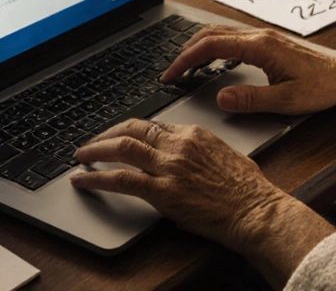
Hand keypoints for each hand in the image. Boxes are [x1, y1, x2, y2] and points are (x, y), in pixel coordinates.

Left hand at [70, 118, 289, 252]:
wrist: (255, 210)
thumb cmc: (248, 189)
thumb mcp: (227, 155)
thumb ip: (202, 151)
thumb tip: (190, 158)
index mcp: (195, 134)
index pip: (153, 125)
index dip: (130, 130)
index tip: (119, 137)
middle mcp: (179, 145)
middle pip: (132, 128)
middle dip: (106, 133)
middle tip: (92, 143)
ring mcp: (169, 166)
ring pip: (121, 147)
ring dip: (95, 150)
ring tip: (80, 156)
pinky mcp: (163, 191)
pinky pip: (121, 179)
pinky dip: (96, 177)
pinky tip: (83, 180)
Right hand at [163, 26, 335, 114]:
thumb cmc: (321, 88)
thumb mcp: (286, 100)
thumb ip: (251, 99)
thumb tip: (221, 97)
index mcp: (260, 46)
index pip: (211, 46)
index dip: (185, 60)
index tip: (170, 75)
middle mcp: (259, 36)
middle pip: (210, 34)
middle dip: (185, 52)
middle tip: (170, 74)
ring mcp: (263, 36)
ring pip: (220, 33)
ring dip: (198, 47)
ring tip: (183, 68)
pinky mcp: (267, 42)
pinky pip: (232, 37)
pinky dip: (212, 46)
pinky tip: (210, 62)